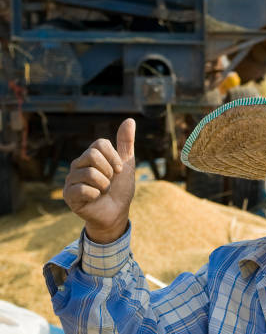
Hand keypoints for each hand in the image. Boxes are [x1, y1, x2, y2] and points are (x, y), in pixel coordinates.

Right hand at [63, 118, 135, 243]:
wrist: (116, 214)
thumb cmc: (120, 189)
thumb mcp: (127, 164)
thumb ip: (126, 143)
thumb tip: (130, 120)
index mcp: (90, 156)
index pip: (100, 144)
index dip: (114, 158)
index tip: (119, 170)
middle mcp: (78, 165)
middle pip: (92, 155)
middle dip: (109, 172)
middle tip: (109, 182)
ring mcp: (71, 179)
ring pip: (90, 173)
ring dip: (104, 185)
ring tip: (102, 191)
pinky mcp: (68, 195)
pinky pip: (83, 189)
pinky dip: (95, 195)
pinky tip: (95, 199)